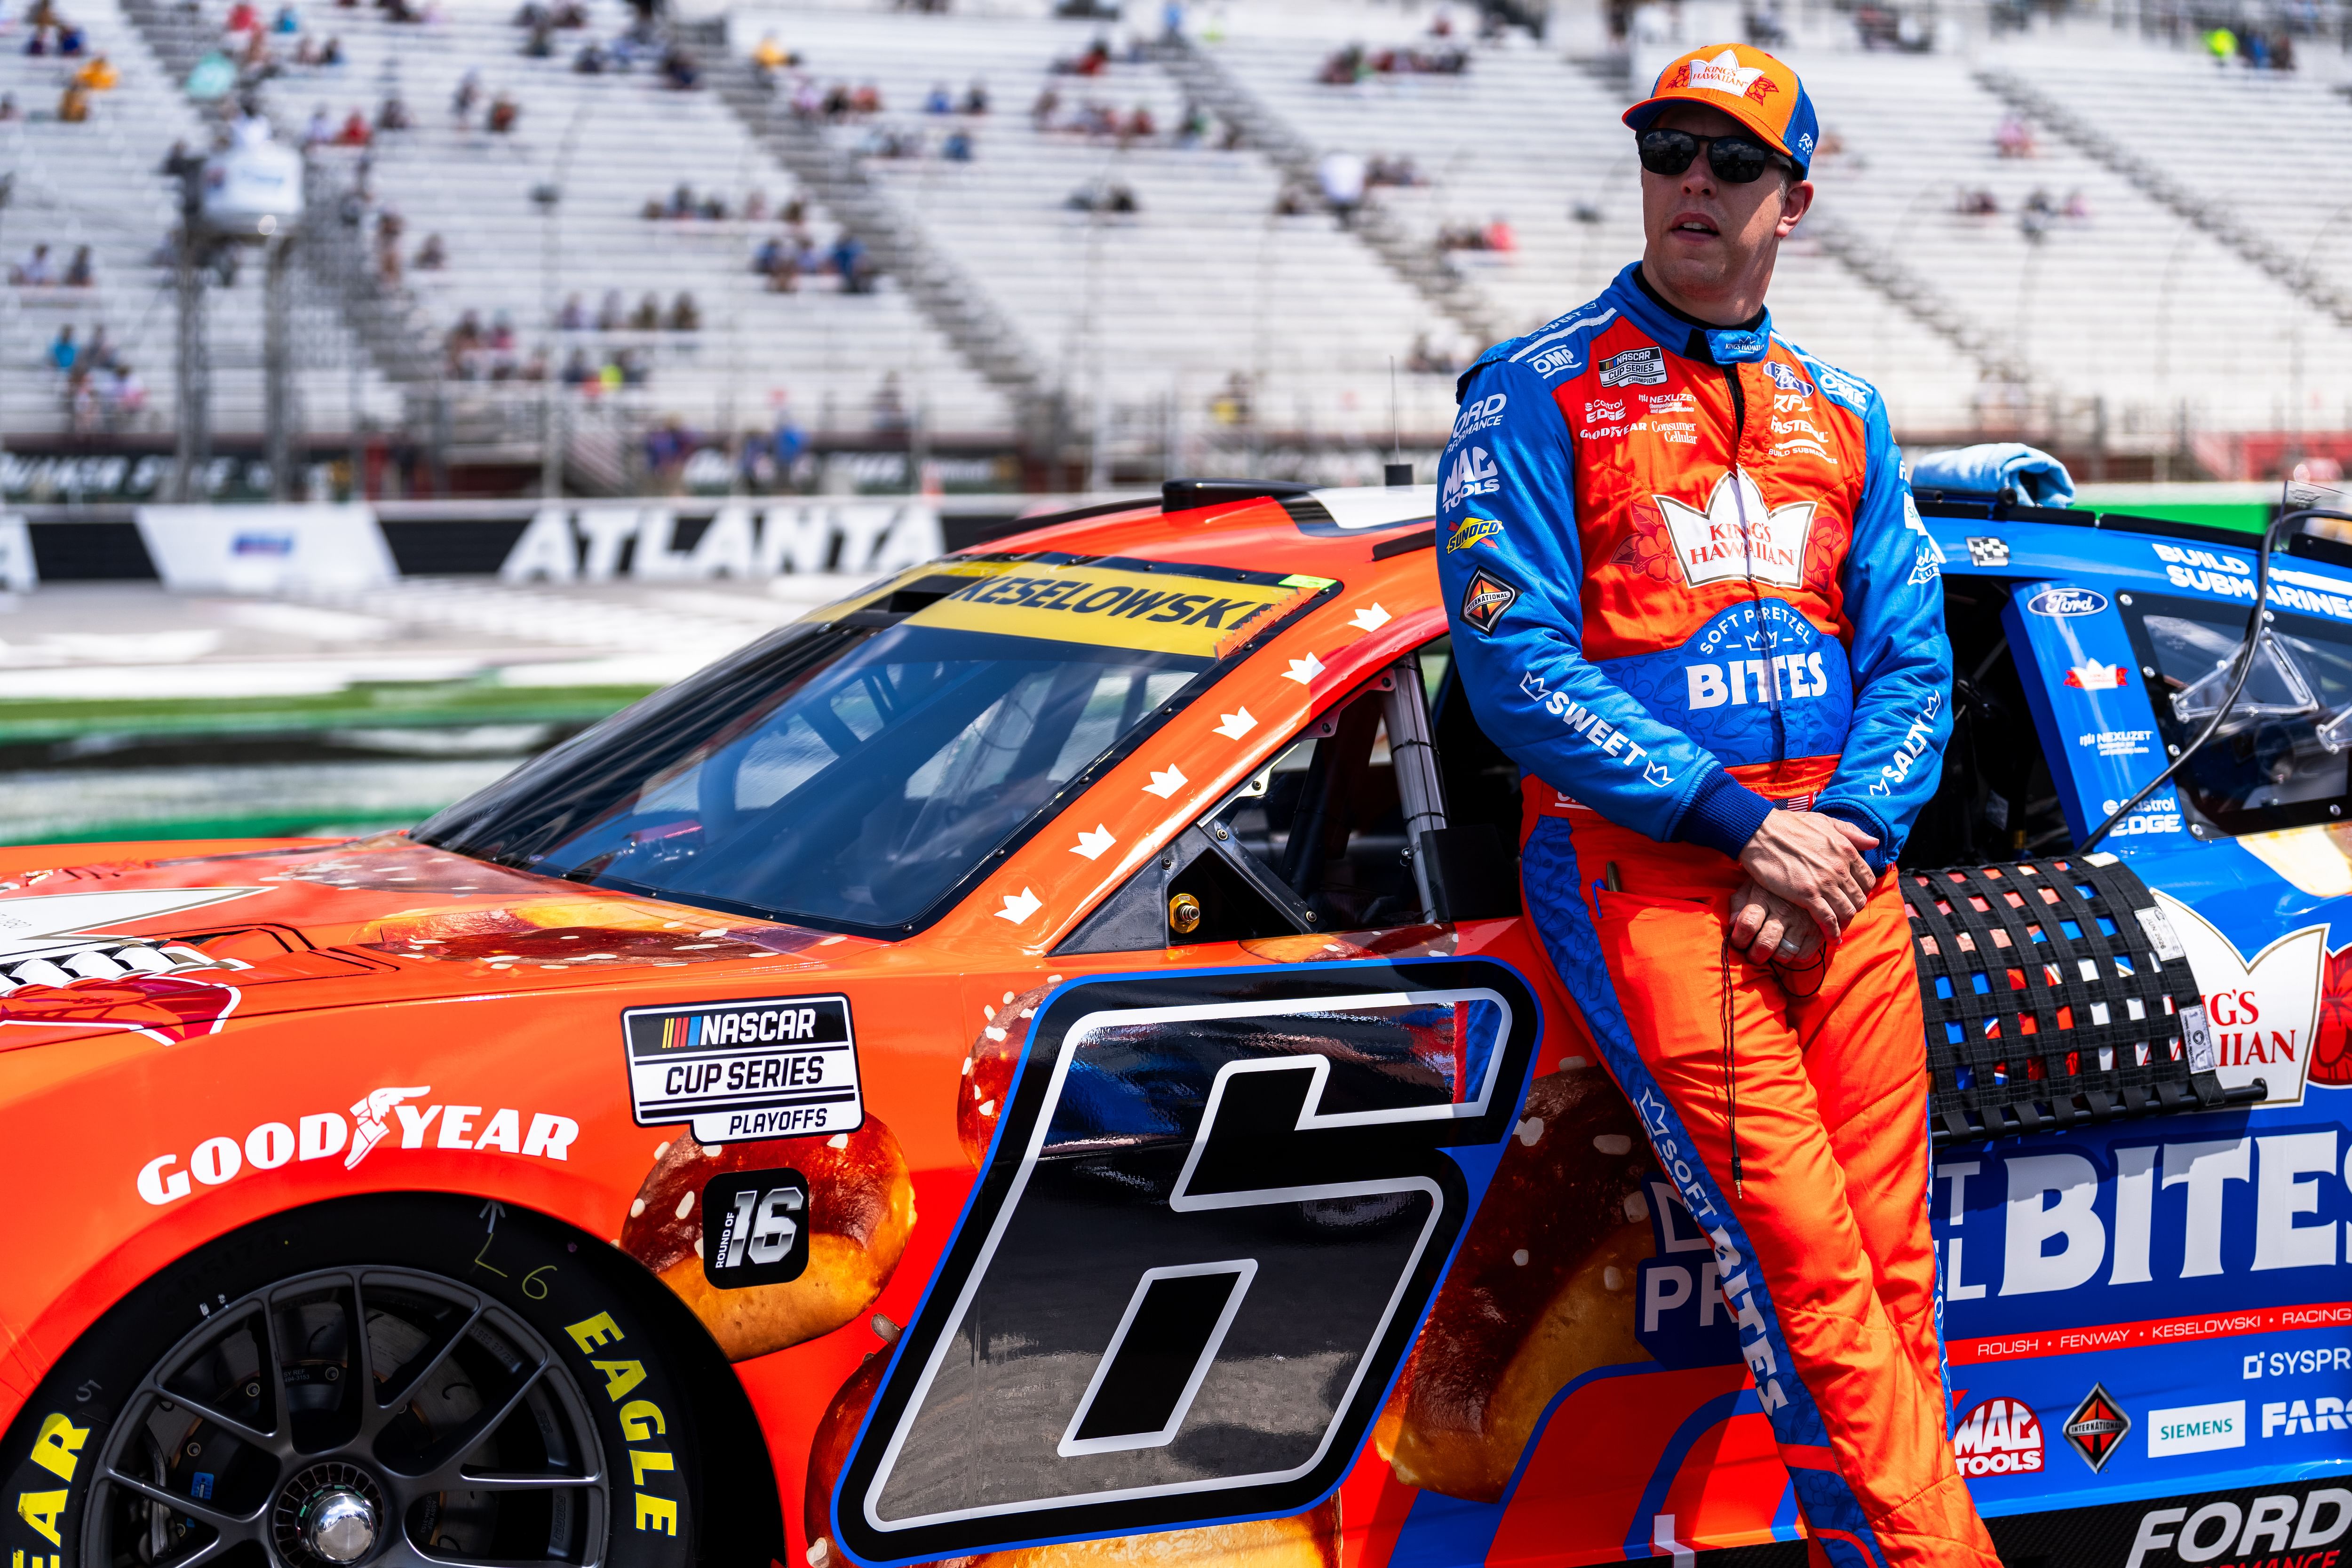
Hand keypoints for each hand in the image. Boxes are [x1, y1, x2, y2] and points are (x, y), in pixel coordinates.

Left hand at [1727, 878, 1824, 966]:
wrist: (1810, 870)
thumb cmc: (1774, 882)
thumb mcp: (1753, 884)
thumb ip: (1739, 902)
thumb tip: (1732, 925)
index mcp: (1764, 897)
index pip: (1747, 925)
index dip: (1739, 939)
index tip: (1738, 942)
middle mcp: (1783, 911)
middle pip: (1765, 944)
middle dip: (1754, 956)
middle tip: (1753, 954)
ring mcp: (1802, 921)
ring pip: (1784, 954)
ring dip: (1775, 956)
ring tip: (1774, 947)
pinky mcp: (1818, 929)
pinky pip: (1803, 955)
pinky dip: (1795, 956)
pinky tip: (1791, 945)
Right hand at [1736, 810, 1877, 939]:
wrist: (1760, 831)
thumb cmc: (1789, 825)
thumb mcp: (1825, 821)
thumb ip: (1851, 833)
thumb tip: (1874, 843)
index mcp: (1846, 850)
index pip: (1867, 879)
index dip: (1862, 890)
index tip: (1853, 895)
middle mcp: (1840, 868)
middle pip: (1859, 898)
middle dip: (1853, 907)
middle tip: (1843, 912)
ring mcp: (1825, 883)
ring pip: (1847, 911)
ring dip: (1844, 922)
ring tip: (1837, 927)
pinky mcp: (1807, 895)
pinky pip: (1828, 920)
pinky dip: (1832, 932)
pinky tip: (1831, 938)